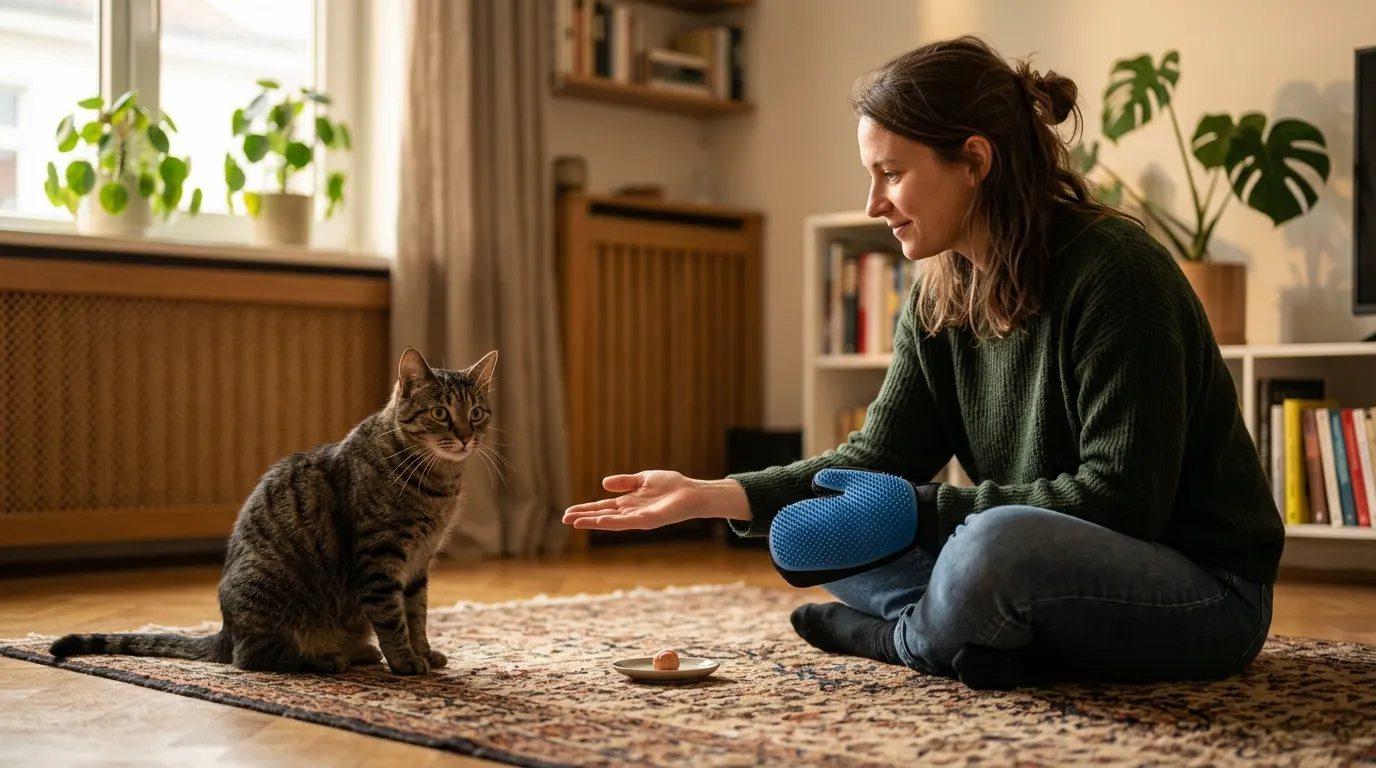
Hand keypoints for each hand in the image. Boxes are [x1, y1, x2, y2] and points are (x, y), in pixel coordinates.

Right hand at [562, 470, 709, 530]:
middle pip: (602, 516)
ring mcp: (639, 518)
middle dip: (584, 518)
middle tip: (565, 520)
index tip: (568, 512)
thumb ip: (625, 482)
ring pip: (612, 522)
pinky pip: (628, 522)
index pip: (602, 508)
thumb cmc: (671, 486)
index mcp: (628, 503)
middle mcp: (631, 513)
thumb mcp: (643, 479)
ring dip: (594, 522)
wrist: (692, 492)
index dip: (585, 509)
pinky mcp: (650, 520)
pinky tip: (601, 521)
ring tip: (577, 523)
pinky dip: (614, 522)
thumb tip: (603, 484)